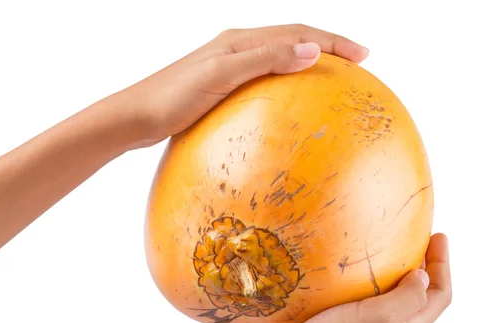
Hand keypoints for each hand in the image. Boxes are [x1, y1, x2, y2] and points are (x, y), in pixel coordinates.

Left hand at [122, 24, 368, 147]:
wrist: (134, 116)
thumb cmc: (171, 98)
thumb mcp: (219, 76)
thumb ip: (264, 60)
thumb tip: (310, 50)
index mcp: (239, 40)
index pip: (297, 32)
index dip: (332, 41)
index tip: (364, 55)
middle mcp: (235, 47)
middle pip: (291, 40)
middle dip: (326, 47)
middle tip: (357, 64)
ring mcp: (226, 67)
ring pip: (277, 59)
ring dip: (306, 65)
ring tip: (329, 83)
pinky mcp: (218, 88)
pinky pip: (261, 81)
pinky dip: (283, 87)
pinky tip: (286, 111)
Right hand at [253, 233, 451, 322]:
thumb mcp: (381, 318)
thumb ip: (408, 297)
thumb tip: (422, 278)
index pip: (439, 297)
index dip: (443, 265)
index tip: (437, 235)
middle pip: (417, 300)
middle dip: (421, 268)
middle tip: (410, 239)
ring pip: (388, 304)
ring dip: (391, 278)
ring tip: (380, 253)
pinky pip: (361, 308)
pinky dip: (364, 288)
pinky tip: (346, 278)